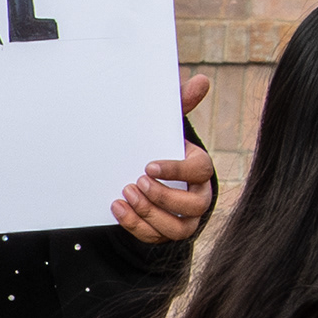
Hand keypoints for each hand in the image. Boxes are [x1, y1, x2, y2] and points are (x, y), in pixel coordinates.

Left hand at [113, 77, 217, 241]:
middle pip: (192, 204)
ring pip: (177, 227)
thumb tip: (201, 80)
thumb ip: (181, 105)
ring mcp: (185, 219)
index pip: (199, 170)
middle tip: (134, 182)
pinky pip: (155, 237)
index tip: (148, 165)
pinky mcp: (166, 233)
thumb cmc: (160, 150)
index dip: (175, 169)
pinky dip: (134, 225)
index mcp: (200, 169)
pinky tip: (116, 207)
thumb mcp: (167, 128)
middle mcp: (198, 197)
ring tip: (125, 194)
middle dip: (162, 196)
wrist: (146, 178)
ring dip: (149, 213)